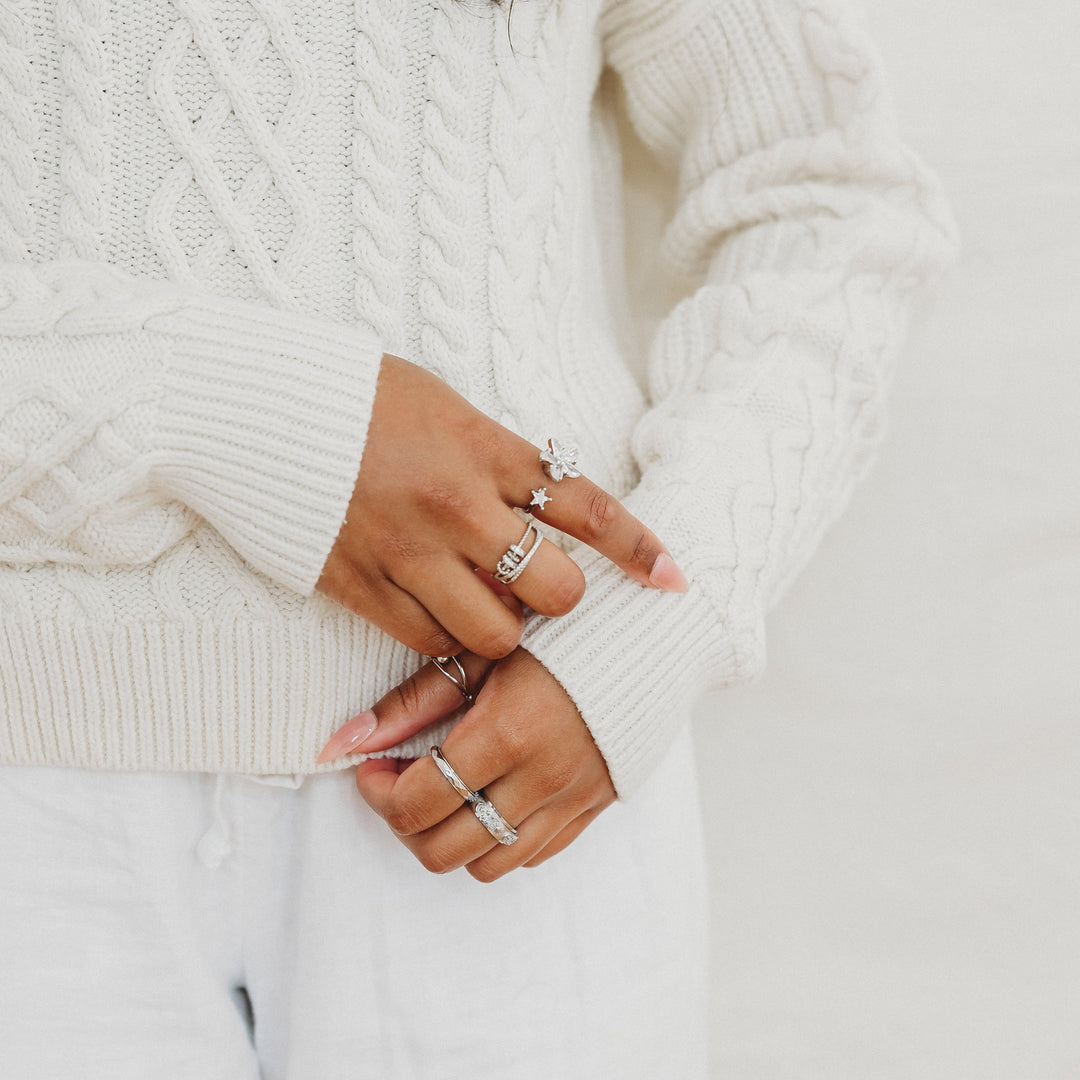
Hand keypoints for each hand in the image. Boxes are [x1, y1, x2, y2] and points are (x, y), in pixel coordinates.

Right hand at [315, 354, 686, 659]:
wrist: (255, 406)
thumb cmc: (358, 397)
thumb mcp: (446, 406)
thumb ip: (499, 457)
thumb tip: (540, 505)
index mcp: (485, 450)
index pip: (587, 505)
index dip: (639, 547)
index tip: (672, 577)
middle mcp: (456, 506)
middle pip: (551, 589)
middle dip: (561, 599)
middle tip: (544, 588)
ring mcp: (407, 552)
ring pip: (492, 633)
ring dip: (504, 630)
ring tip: (487, 606)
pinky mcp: (360, 585)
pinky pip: (426, 641)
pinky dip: (444, 638)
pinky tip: (437, 614)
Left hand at [318, 649, 616, 880]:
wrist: (645, 637)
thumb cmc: (555, 635)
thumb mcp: (480, 655)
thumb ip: (412, 703)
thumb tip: (344, 742)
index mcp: (506, 733)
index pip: (417, 804)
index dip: (379, 792)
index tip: (376, 765)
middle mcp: (541, 779)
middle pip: (444, 850)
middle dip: (406, 823)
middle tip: (404, 780)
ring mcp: (571, 801)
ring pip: (487, 866)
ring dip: (452, 837)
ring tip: (448, 790)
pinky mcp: (593, 809)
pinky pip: (533, 857)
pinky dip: (500, 840)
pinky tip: (493, 795)